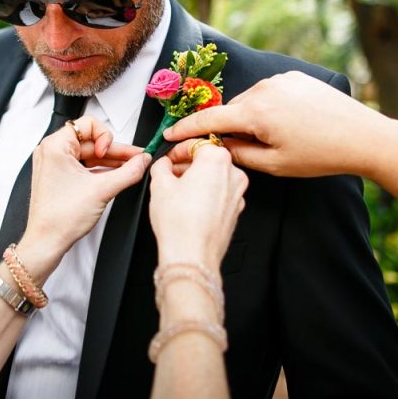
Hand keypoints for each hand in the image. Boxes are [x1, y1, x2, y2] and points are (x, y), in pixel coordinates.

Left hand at [19, 116, 149, 279]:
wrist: (47, 242)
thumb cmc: (60, 218)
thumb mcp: (102, 190)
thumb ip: (128, 172)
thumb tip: (142, 161)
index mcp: (55, 146)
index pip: (88, 124)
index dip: (106, 137)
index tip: (112, 153)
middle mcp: (52, 151)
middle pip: (92, 141)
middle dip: (116, 151)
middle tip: (137, 159)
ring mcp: (55, 164)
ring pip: (89, 155)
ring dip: (111, 161)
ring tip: (132, 168)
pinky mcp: (59, 177)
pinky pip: (84, 166)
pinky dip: (101, 170)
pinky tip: (118, 176)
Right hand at [148, 146, 246, 270]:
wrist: (192, 255)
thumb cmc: (180, 223)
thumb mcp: (160, 184)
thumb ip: (162, 166)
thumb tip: (164, 164)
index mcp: (217, 159)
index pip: (196, 143)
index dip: (177, 149)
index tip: (169, 156)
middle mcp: (233, 174)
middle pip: (208, 158)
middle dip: (188, 163)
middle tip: (169, 172)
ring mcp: (238, 193)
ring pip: (215, 176)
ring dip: (197, 178)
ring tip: (176, 190)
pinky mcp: (236, 210)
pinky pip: (220, 193)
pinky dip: (206, 193)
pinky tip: (188, 204)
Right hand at [163, 70, 386, 177]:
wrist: (364, 135)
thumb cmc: (320, 155)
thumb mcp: (275, 164)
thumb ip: (239, 154)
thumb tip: (217, 147)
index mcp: (255, 112)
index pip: (209, 119)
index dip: (186, 129)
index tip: (168, 135)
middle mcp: (263, 88)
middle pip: (231, 110)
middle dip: (230, 128)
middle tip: (242, 150)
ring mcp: (279, 79)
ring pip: (250, 101)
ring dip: (252, 118)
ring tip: (278, 139)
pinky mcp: (295, 76)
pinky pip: (269, 92)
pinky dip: (269, 107)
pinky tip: (290, 124)